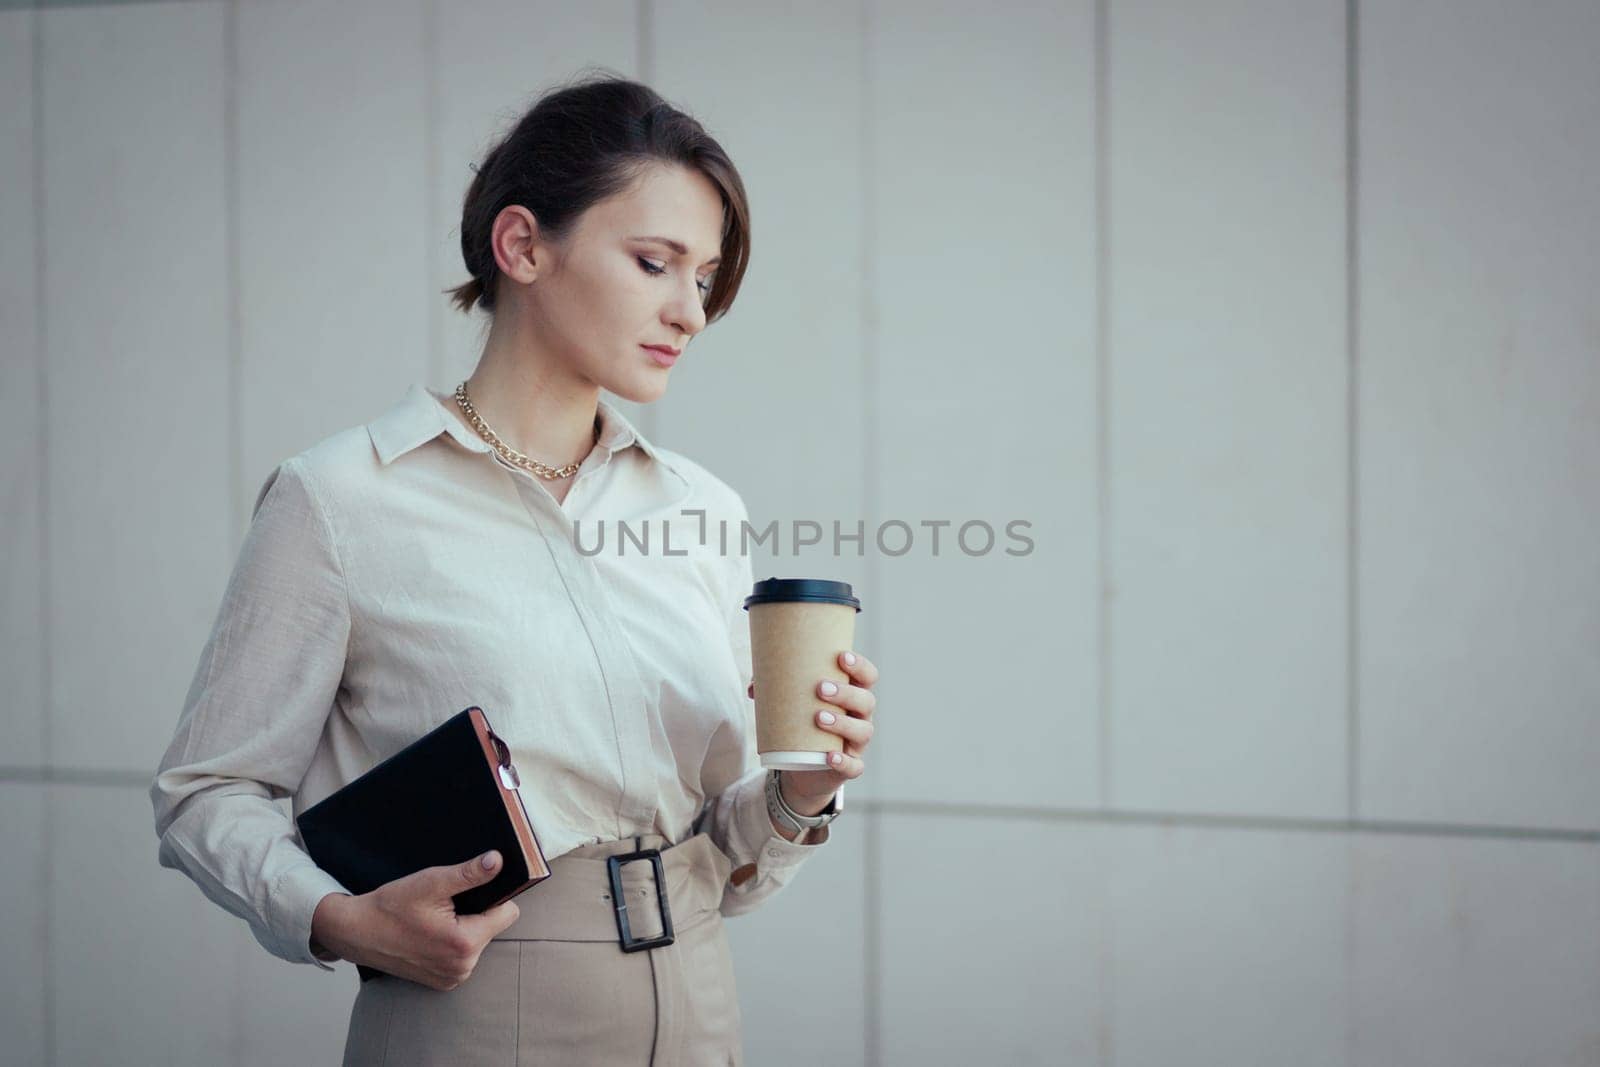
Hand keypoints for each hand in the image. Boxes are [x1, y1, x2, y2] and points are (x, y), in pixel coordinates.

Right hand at [311, 849, 521, 990]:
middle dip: (476, 912)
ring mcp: (453, 978)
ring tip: (435, 919)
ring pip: (479, 941)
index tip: (473, 889)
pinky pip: (464, 956)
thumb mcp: (431, 883)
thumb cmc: (390, 907)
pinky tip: (430, 934)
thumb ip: (469, 873)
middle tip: (445, 905)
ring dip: (464, 928)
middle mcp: (463, 968)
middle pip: (492, 927)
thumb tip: (497, 861)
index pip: (508, 913)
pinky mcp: (444, 982)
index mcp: (464, 944)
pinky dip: (453, 943)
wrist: (356, 932)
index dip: (494, 896)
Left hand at [747, 649, 877, 811]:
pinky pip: (854, 766)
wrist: (803, 766)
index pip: (867, 676)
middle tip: (820, 688)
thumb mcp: (792, 705)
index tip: (840, 657)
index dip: (859, 666)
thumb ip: (773, 691)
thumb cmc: (801, 723)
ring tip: (818, 717)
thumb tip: (753, 688)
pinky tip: (830, 756)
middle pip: (866, 701)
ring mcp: (857, 743)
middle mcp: (860, 717)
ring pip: (862, 731)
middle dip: (845, 693)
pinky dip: (844, 761)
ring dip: (843, 723)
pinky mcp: (851, 766)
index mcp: (852, 695)